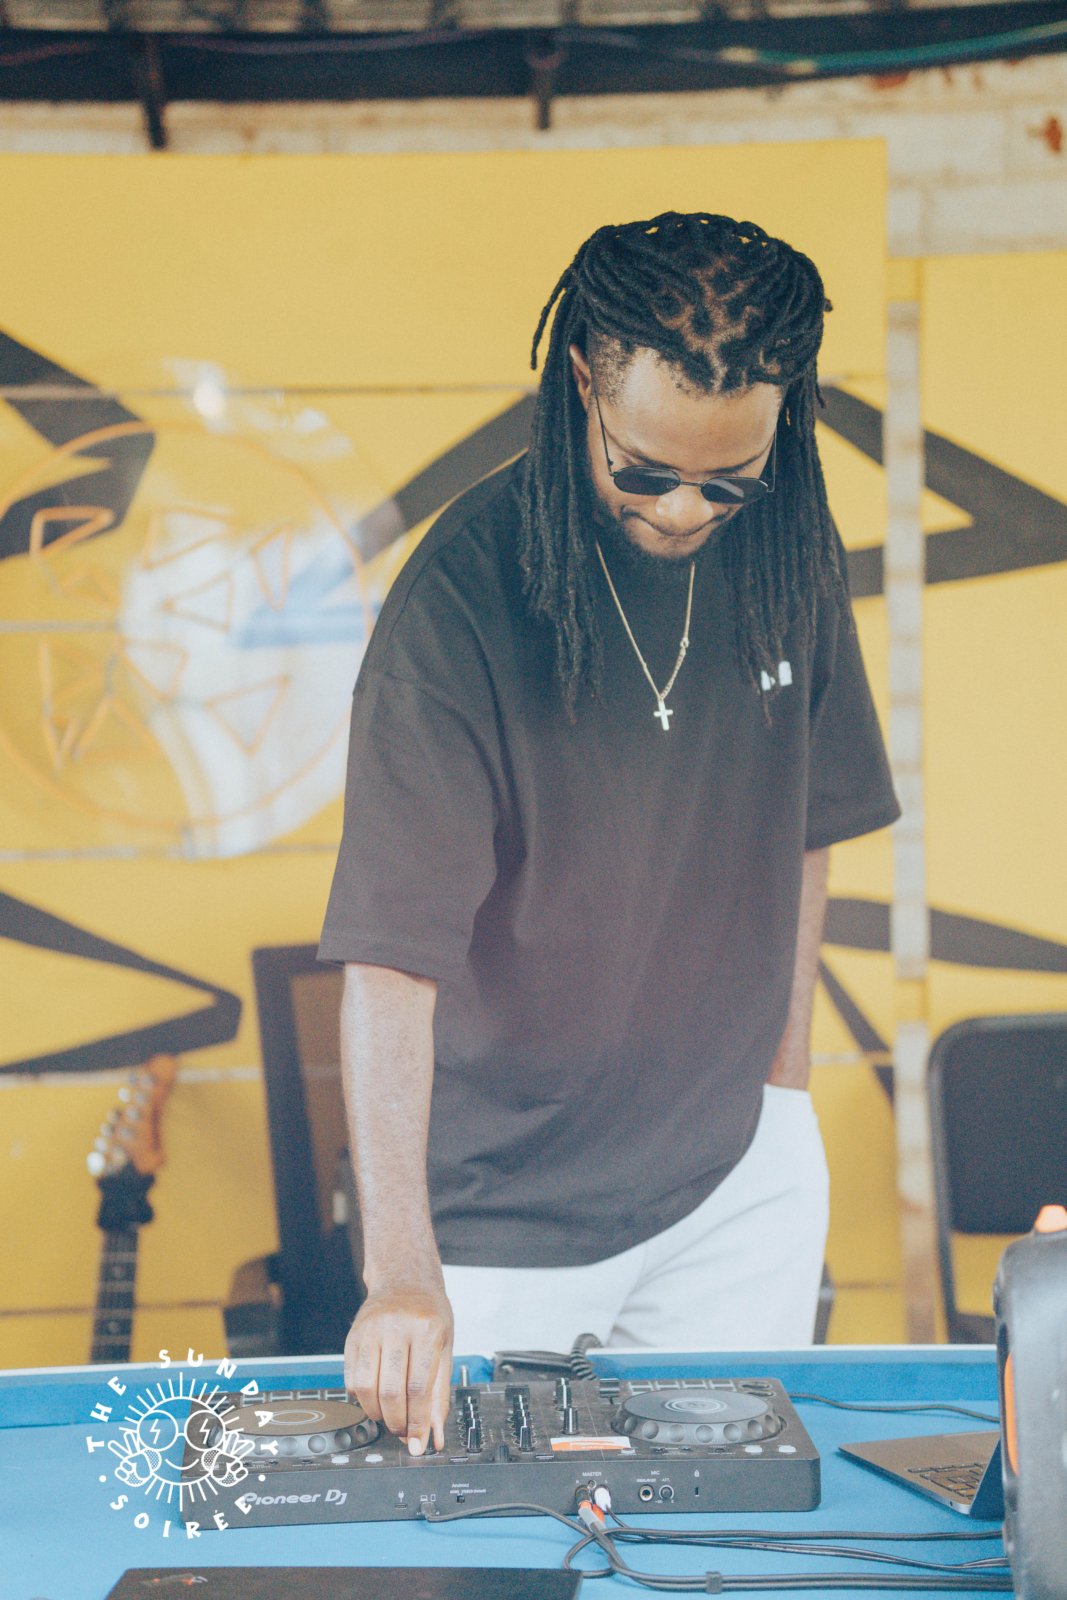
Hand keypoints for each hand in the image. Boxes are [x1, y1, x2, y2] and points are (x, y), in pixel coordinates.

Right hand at [344, 1283, 453, 1455]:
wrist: (404, 1279)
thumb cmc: (429, 1314)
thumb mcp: (445, 1347)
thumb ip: (439, 1394)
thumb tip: (434, 1436)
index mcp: (426, 1329)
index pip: (418, 1388)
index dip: (417, 1422)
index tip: (418, 1444)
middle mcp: (395, 1327)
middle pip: (390, 1391)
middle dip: (396, 1422)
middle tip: (403, 1432)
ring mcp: (370, 1330)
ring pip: (364, 1388)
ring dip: (377, 1413)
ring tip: (390, 1416)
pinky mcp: (352, 1336)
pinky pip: (350, 1378)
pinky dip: (362, 1398)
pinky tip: (375, 1397)